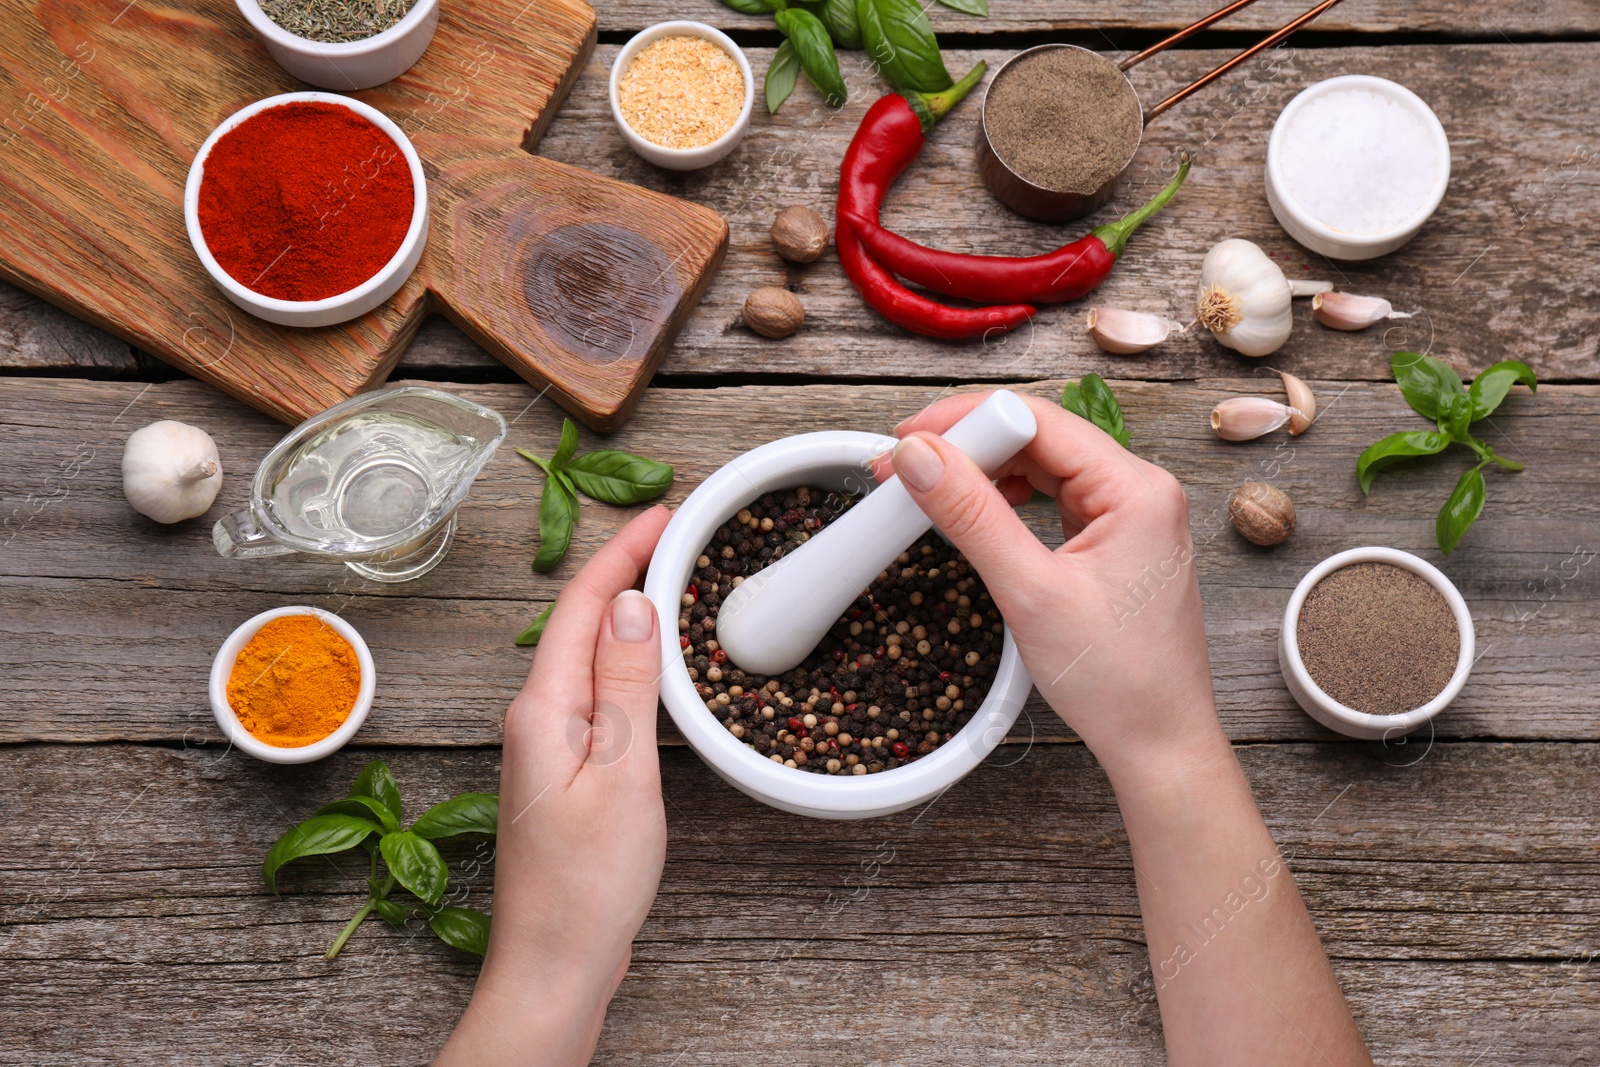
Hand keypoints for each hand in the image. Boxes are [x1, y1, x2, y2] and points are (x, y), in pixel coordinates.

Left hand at [437, 506, 671, 1066]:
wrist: (554, 963)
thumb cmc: (586, 885)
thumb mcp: (622, 776)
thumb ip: (626, 687)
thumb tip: (632, 605)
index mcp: (542, 709)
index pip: (583, 604)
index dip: (624, 550)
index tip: (665, 511)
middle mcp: (534, 718)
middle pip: (579, 620)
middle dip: (624, 567)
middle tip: (677, 531)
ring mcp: (544, 745)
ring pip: (586, 654)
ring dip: (625, 610)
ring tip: (669, 576)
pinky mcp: (562, 771)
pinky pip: (593, 691)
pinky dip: (624, 660)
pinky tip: (650, 662)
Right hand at [886, 392, 1223, 781]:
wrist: (1159, 745)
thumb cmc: (1121, 682)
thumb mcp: (1031, 593)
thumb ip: (972, 517)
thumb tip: (922, 458)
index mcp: (1137, 489)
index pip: (1037, 420)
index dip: (965, 421)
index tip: (909, 440)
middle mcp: (1141, 491)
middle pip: (1039, 435)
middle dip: (969, 445)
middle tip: (908, 467)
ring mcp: (1130, 517)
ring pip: (1043, 466)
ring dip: (985, 472)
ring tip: (932, 489)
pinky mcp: (1115, 543)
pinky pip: (1054, 499)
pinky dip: (1008, 500)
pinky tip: (976, 513)